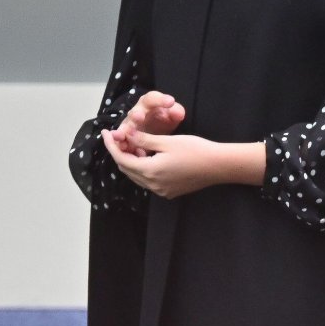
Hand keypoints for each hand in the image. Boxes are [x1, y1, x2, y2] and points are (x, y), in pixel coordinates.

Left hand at [101, 127, 220, 198]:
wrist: (218, 166)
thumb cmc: (195, 150)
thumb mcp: (166, 141)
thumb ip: (143, 140)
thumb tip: (126, 135)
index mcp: (150, 171)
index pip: (121, 159)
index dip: (111, 145)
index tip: (106, 133)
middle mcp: (153, 185)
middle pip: (127, 169)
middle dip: (120, 153)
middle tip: (120, 137)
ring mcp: (161, 191)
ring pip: (137, 176)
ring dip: (132, 161)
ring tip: (134, 144)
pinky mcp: (170, 192)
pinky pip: (149, 181)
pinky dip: (143, 169)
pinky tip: (148, 157)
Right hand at [113, 90, 185, 151]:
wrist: (156, 131)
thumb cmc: (164, 120)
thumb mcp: (172, 116)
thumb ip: (176, 113)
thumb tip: (178, 113)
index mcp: (149, 103)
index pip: (153, 98)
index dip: (160, 100)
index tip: (170, 102)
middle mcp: (136, 112)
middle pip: (135, 112)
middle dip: (136, 115)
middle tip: (139, 117)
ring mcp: (129, 125)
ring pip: (125, 128)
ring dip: (123, 132)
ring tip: (121, 136)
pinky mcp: (125, 138)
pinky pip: (121, 142)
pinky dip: (122, 145)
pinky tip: (123, 149)